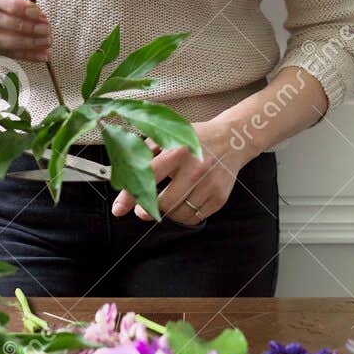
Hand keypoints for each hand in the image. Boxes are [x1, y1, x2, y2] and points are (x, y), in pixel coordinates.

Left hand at [110, 119, 247, 224]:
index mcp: (179, 150)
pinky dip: (184, 216)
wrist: (233, 140)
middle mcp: (196, 168)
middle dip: (148, 210)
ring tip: (166, 202)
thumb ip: (146, 152)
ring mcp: (210, 184)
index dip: (132, 195)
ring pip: (179, 214)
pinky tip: (182, 204)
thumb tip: (123, 173)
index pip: (150, 176)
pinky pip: (195, 218)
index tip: (119, 208)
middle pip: (165, 202)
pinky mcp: (219, 197)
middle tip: (142, 210)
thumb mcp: (170, 136)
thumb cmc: (196, 138)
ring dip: (166, 213)